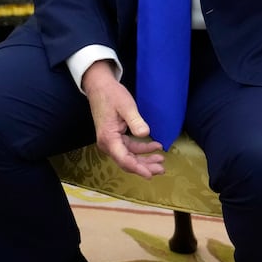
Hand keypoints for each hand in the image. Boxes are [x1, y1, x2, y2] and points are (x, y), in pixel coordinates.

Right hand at [82, 61, 164, 178]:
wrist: (99, 86)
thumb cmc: (112, 95)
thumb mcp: (126, 106)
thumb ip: (135, 121)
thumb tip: (145, 133)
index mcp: (109, 138)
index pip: (124, 159)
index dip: (138, 168)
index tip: (150, 174)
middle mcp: (107, 144)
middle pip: (127, 162)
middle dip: (144, 167)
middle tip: (162, 168)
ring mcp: (111, 141)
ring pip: (128, 157)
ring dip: (144, 159)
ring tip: (161, 159)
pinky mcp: (115, 138)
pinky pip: (128, 149)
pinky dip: (141, 149)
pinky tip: (154, 146)